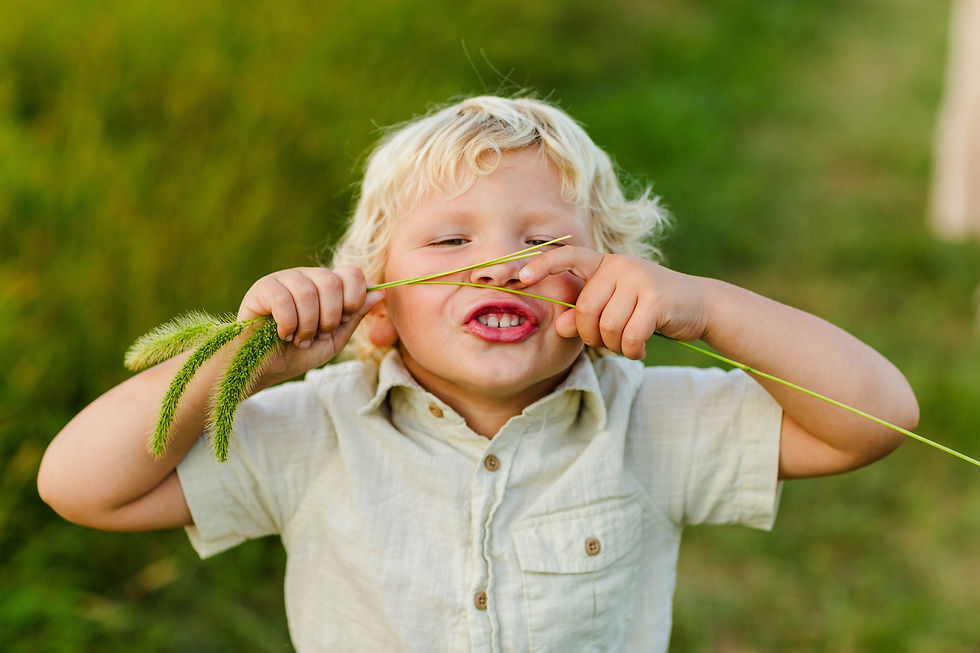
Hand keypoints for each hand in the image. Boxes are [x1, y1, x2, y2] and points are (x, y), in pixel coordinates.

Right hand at [237, 267, 384, 381]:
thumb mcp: (334, 339)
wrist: (265, 369)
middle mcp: (307, 277)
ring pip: (308, 292)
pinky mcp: (262, 288)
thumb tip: (380, 293)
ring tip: (299, 339)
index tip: (343, 321)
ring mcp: (284, 279)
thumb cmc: (298, 354)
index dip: (353, 298)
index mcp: (328, 286)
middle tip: (318, 335)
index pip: (352, 273)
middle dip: (329, 317)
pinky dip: (287, 323)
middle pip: (331, 281)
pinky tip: (282, 333)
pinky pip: (283, 299)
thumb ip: (355, 316)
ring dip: (307, 325)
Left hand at [518, 247, 707, 358]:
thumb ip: (584, 316)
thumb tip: (561, 326)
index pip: (568, 256)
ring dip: (615, 346)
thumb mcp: (613, 310)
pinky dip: (633, 351)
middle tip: (609, 342)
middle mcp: (620, 266)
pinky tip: (641, 350)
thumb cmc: (647, 309)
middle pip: (585, 310)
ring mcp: (640, 279)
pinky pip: (630, 335)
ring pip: (607, 326)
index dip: (543, 265)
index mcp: (604, 264)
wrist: (698, 306)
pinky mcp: (658, 299)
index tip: (522, 277)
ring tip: (628, 344)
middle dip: (591, 336)